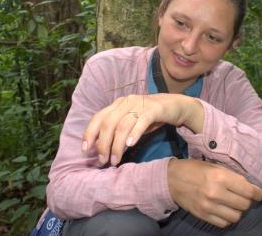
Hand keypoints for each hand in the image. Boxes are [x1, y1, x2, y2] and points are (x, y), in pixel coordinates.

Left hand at [81, 94, 203, 165]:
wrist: (175, 105)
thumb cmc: (150, 117)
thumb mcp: (131, 121)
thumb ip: (118, 130)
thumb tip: (103, 150)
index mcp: (117, 104)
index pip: (98, 117)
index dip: (89, 133)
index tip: (86, 149)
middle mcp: (126, 102)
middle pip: (108, 123)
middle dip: (103, 144)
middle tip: (103, 160)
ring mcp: (140, 104)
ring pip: (123, 125)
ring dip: (117, 145)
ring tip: (115, 160)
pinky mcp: (154, 109)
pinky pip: (141, 121)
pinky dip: (134, 133)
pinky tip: (130, 145)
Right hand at [167, 159, 261, 227]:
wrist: (172, 179)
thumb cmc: (195, 169)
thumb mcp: (214, 166)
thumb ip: (232, 177)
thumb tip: (251, 188)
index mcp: (220, 176)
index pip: (248, 191)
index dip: (257, 193)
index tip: (259, 194)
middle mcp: (216, 193)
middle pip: (244, 205)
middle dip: (247, 201)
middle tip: (243, 196)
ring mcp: (209, 206)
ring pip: (236, 216)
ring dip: (237, 211)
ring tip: (232, 204)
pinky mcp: (203, 216)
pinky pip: (224, 223)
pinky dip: (227, 218)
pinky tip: (224, 210)